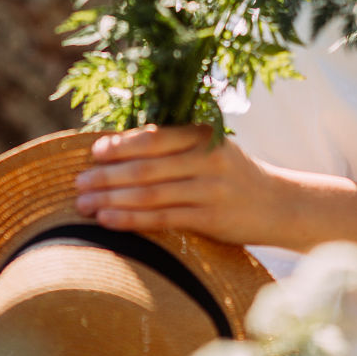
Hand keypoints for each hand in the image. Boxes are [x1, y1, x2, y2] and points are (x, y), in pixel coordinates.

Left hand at [75, 124, 283, 244]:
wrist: (277, 203)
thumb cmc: (232, 173)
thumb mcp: (212, 148)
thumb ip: (176, 144)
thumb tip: (120, 144)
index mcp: (204, 135)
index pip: (155, 138)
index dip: (122, 144)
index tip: (94, 151)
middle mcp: (208, 159)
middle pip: (148, 166)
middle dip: (108, 174)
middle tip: (79, 182)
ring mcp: (211, 189)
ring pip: (151, 193)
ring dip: (113, 198)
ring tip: (84, 205)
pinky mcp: (211, 218)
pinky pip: (163, 219)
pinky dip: (131, 219)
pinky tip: (108, 221)